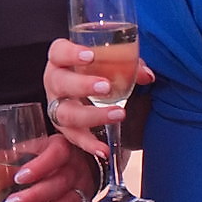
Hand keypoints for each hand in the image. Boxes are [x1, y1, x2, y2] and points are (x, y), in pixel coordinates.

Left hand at [0, 132, 94, 201]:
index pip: (55, 155)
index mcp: (62, 147)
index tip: (19, 178)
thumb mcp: (28, 154)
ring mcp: (83, 188)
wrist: (76, 162)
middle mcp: (76, 167)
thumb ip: (4, 172)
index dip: (38, 167)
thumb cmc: (47, 157)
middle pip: (60, 183)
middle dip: (34, 197)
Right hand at [43, 37, 154, 159]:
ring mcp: (58, 107)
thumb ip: (130, 66)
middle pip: (60, 82)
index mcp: (62, 61)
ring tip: (117, 114)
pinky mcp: (66, 128)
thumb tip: (147, 75)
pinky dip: (90, 144)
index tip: (90, 55)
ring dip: (91, 115)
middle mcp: (55, 83)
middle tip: (105, 86)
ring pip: (65, 113)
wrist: (90, 95)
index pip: (58, 52)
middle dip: (82, 85)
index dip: (71, 53)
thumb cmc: (99, 71)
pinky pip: (75, 138)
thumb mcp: (113, 64)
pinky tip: (104, 149)